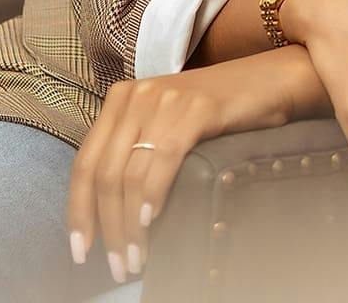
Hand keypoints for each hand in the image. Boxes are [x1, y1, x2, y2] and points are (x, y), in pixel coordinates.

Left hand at [66, 57, 286, 285]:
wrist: (269, 81)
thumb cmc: (218, 111)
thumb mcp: (165, 124)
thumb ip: (137, 150)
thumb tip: (114, 212)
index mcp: (120, 101)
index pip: (84, 163)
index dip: (78, 212)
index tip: (81, 250)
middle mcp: (135, 97)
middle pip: (103, 175)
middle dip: (107, 228)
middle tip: (118, 265)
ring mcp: (164, 101)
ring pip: (129, 174)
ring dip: (129, 225)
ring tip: (136, 257)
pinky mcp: (195, 109)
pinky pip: (162, 159)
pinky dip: (153, 195)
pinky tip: (152, 221)